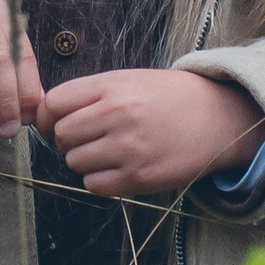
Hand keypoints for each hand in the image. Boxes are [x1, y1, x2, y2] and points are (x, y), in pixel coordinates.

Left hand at [43, 67, 263, 199]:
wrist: (218, 118)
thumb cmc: (169, 98)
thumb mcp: (129, 80)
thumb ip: (90, 94)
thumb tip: (46, 115)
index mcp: (112, 86)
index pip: (53, 103)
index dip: (45, 116)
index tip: (52, 123)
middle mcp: (117, 114)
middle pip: (61, 134)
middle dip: (67, 139)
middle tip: (89, 138)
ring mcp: (128, 147)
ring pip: (74, 161)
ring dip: (84, 160)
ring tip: (109, 151)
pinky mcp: (139, 177)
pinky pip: (94, 184)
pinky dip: (99, 180)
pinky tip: (118, 168)